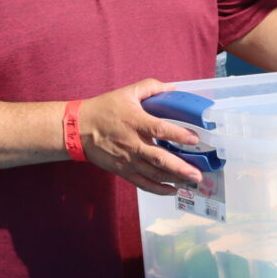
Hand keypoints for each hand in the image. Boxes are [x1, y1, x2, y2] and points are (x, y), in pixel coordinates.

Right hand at [78, 79, 204, 195]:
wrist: (78, 129)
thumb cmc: (104, 109)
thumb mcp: (127, 92)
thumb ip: (151, 87)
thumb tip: (173, 88)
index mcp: (136, 122)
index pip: (160, 129)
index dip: (178, 135)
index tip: (195, 139)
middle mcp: (133, 144)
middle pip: (159, 159)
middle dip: (181, 168)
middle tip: (198, 174)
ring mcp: (128, 160)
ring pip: (154, 174)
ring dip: (174, 179)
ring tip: (192, 182)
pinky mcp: (123, 171)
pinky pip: (143, 184)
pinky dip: (158, 190)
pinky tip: (173, 190)